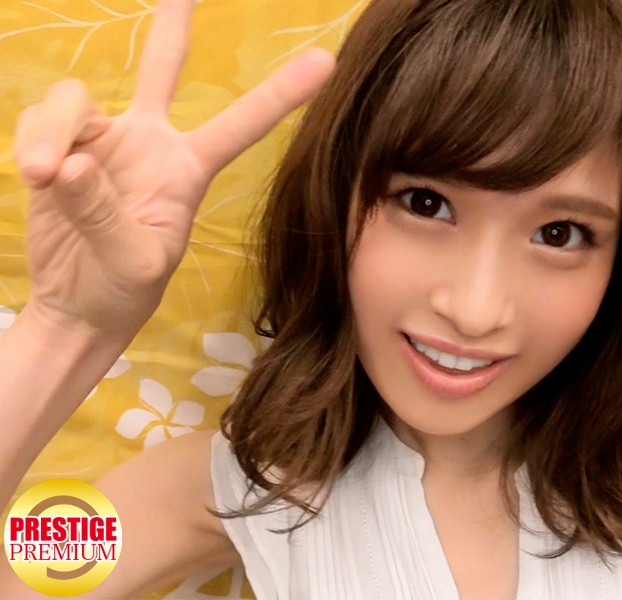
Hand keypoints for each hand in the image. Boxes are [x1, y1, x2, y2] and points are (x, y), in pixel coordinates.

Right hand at [13, 0, 333, 338]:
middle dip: (173, 27)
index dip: (280, 93)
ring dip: (54, 132)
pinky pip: (40, 119)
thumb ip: (105, 214)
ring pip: (75, 100)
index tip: (326, 61)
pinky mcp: (59, 145)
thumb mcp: (132, 262)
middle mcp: (151, 143)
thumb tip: (72, 162)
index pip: (241, 125)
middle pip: (163, 68)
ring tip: (46, 176)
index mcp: (188, 169)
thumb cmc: (122, 289)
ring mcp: (105, 140)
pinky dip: (33, 140)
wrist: (77, 304)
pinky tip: (36, 174)